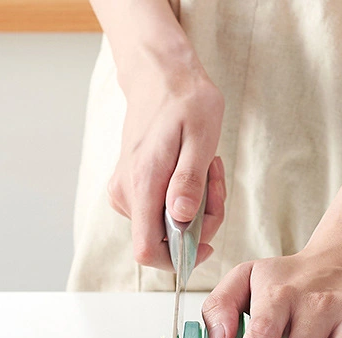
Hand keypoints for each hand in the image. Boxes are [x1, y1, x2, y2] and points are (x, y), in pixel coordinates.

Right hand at [107, 58, 226, 270]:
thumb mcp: (200, 138)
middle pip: (164, 241)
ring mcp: (125, 193)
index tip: (206, 243)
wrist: (159, 75)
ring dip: (195, 210)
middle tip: (216, 186)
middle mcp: (127, 194)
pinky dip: (184, 201)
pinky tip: (193, 172)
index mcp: (143, 185)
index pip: (147, 251)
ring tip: (207, 170)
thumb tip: (182, 218)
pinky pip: (161, 211)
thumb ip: (190, 181)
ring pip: (165, 227)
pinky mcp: (131, 189)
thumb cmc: (185, 101)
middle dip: (199, 224)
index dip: (178, 259)